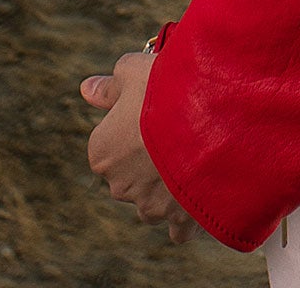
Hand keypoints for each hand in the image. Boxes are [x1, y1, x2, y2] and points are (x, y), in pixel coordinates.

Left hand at [81, 49, 197, 243]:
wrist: (213, 116)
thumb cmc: (169, 89)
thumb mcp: (135, 72)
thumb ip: (110, 85)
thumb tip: (87, 89)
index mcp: (101, 152)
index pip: (110, 141)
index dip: (134, 122)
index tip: (157, 108)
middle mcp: (118, 185)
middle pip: (130, 173)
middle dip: (150, 157)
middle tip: (180, 126)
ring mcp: (149, 205)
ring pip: (151, 201)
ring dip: (167, 186)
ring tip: (196, 155)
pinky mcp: (178, 218)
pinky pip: (178, 227)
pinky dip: (186, 216)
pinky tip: (200, 195)